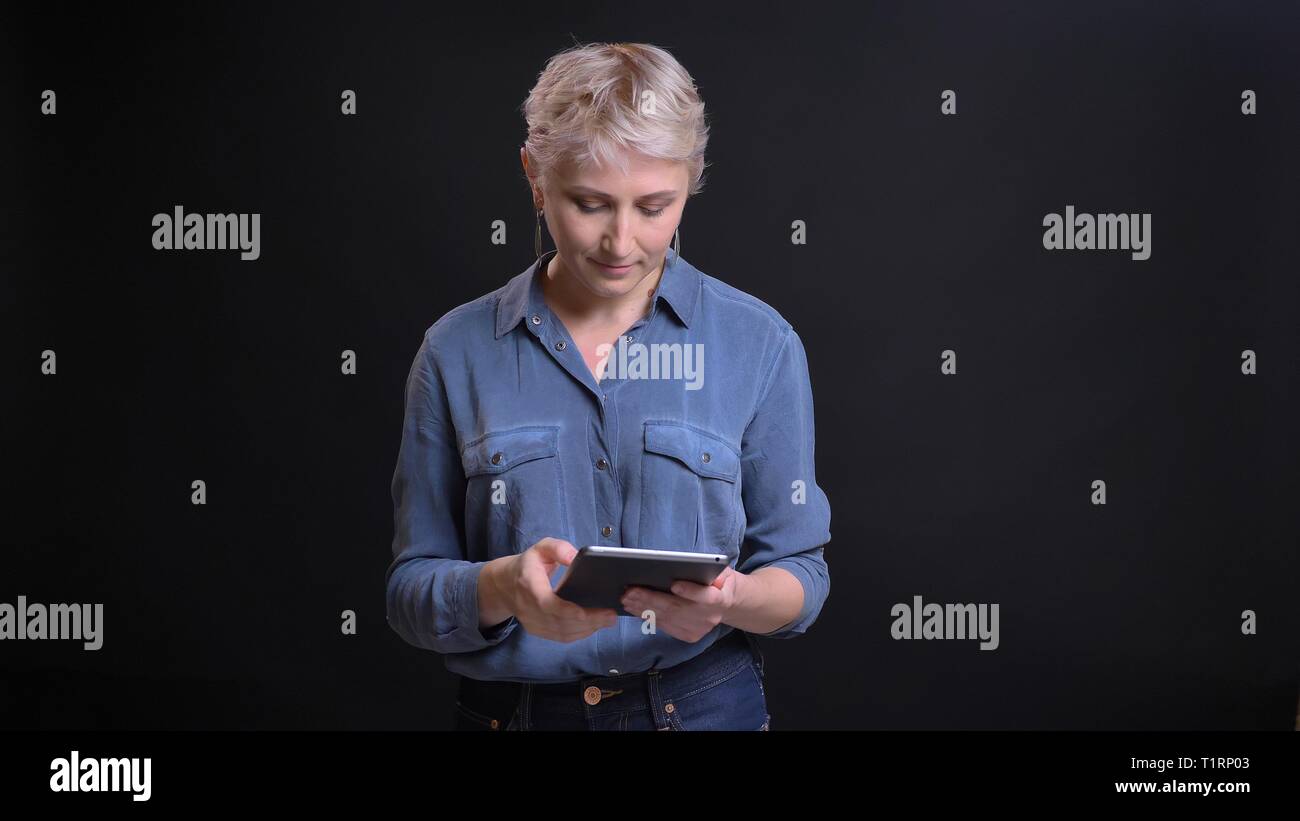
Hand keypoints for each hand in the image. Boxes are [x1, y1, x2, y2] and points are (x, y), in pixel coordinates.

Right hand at [500, 538, 619, 642]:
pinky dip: (579, 634)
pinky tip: (594, 627)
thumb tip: (576, 557)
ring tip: (607, 621)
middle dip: (588, 622)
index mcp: (528, 585)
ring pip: (561, 633)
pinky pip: (560, 637)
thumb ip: (558, 548)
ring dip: (586, 630)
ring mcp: (532, 622)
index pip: (547, 604)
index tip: (589, 612)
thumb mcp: (541, 548)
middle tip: (611, 616)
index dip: (568, 611)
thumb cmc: (528, 565)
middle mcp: (528, 608)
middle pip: (559, 622)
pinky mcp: (537, 630)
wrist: (505, 585)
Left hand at [621, 566, 743, 643]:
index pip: (706, 597)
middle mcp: (709, 618)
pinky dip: (646, 616)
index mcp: (721, 599)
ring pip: (667, 618)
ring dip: (643, 608)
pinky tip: (634, 607)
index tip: (674, 584)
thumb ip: (712, 569)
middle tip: (631, 590)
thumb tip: (693, 566)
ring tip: (626, 597)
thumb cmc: (720, 582)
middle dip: (652, 598)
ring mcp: (698, 630)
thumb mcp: (723, 571)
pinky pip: (664, 625)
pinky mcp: (688, 636)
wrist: (727, 604)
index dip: (690, 591)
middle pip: (677, 608)